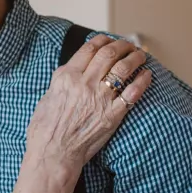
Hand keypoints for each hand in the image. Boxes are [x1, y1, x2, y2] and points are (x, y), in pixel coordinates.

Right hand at [26, 35, 152, 173]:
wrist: (54, 153)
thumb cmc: (45, 128)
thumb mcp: (48, 96)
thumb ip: (63, 81)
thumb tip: (73, 72)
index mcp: (66, 76)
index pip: (89, 49)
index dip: (103, 40)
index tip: (109, 39)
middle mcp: (84, 83)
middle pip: (109, 54)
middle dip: (122, 45)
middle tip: (129, 45)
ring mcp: (100, 98)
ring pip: (123, 68)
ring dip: (135, 58)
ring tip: (141, 55)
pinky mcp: (113, 115)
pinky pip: (132, 93)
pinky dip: (142, 81)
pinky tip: (147, 75)